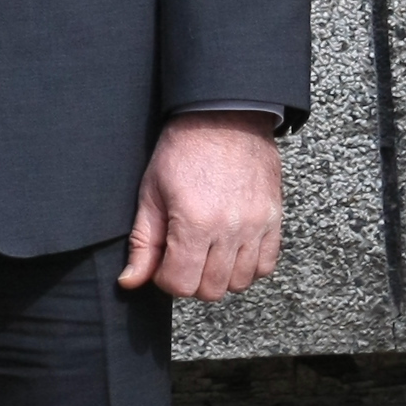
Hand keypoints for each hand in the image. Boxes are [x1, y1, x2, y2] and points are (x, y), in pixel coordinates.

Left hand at [120, 111, 283, 300]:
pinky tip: (232, 249)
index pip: (181, 284)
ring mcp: (257, 225)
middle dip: (191, 279)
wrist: (224, 116)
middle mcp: (230, 228)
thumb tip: (131, 280)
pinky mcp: (274, 219)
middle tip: (184, 256)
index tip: (164, 262)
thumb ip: (143, 243)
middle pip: (211, 289)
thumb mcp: (152, 193)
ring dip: (220, 275)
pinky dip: (248, 266)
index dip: (166, 278)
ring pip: (240, 283)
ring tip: (208, 252)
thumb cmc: (184, 149)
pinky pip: (266, 266)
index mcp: (195, 221)